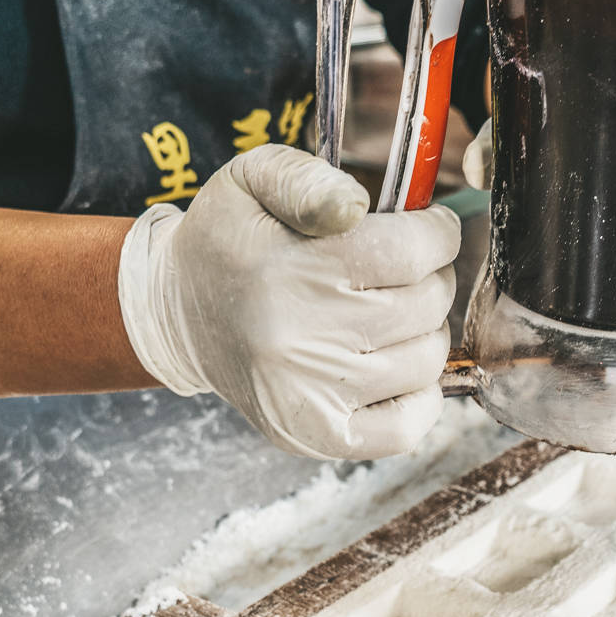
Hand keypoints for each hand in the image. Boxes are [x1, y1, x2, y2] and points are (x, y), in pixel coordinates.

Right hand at [118, 144, 458, 459]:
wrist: (180, 313)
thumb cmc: (233, 241)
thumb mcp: (252, 180)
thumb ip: (306, 179)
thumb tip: (353, 206)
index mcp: (288, 270)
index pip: (410, 251)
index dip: (436, 234)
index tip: (431, 229)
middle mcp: (297, 340)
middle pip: (424, 304)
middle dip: (431, 278)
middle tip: (406, 271)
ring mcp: (307, 397)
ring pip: (426, 360)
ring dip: (425, 331)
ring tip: (393, 314)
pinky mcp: (316, 438)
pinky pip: (407, 426)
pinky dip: (421, 395)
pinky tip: (395, 363)